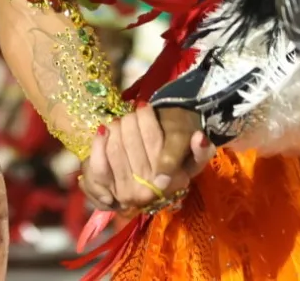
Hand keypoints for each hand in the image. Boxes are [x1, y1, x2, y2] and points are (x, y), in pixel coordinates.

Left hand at [80, 105, 215, 211]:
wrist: (155, 181)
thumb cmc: (177, 161)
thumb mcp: (195, 156)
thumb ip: (201, 150)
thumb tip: (199, 138)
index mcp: (174, 182)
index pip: (153, 139)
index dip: (145, 118)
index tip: (144, 107)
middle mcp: (149, 192)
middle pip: (130, 140)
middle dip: (129, 120)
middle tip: (132, 115)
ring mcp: (127, 193)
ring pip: (115, 147)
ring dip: (116, 128)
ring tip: (122, 122)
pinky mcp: (107, 192)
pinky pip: (98, 166)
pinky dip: (98, 144)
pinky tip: (103, 130)